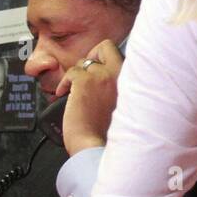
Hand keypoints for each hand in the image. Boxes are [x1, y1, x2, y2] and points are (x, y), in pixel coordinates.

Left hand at [57, 38, 123, 154]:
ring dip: (76, 76)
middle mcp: (121, 74)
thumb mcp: (127, 109)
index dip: (107, 60)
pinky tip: (63, 94)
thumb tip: (108, 86)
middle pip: (106, 47)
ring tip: (73, 92)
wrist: (97, 149)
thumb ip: (122, 92)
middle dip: (93, 56)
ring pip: (84, 62)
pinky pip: (70, 73)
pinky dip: (64, 83)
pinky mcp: (84, 83)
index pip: (122, 54)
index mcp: (133, 81)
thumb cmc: (111, 136)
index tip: (100, 71)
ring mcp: (102, 77)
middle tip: (86, 73)